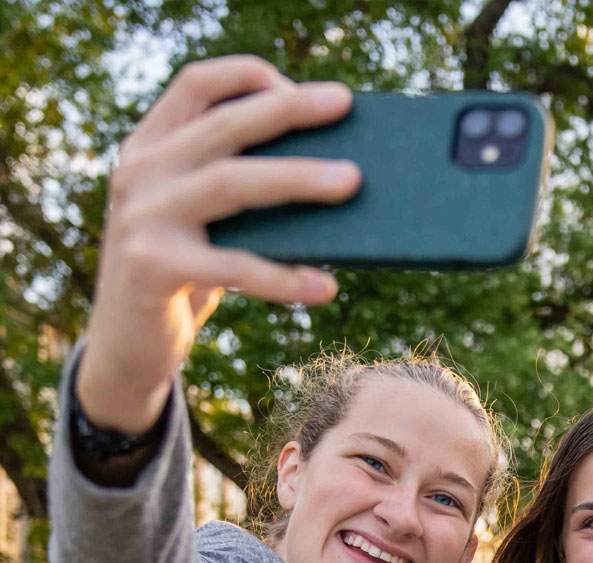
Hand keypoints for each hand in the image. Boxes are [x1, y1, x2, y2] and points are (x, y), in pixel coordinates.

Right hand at [78, 56, 361, 432]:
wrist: (128, 345)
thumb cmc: (187, 276)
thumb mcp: (205, 223)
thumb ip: (240, 193)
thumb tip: (337, 178)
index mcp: (151, 147)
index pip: (197, 85)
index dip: (249, 76)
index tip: (302, 87)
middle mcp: (140, 172)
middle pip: (224, 125)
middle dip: (289, 110)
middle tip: (344, 104)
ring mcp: (142, 218)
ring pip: (230, 182)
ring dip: (297, 177)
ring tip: (352, 180)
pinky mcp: (152, 268)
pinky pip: (233, 266)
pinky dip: (285, 278)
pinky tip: (327, 286)